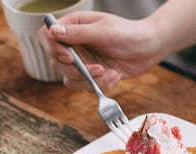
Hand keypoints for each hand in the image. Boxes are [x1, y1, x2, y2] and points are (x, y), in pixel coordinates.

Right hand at [39, 11, 162, 90]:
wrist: (149, 48)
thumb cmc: (128, 33)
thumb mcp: (104, 31)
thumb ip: (78, 33)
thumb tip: (53, 31)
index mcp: (73, 25)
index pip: (47, 37)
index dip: (53, 49)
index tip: (69, 57)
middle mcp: (74, 43)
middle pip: (56, 62)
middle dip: (77, 70)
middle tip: (98, 69)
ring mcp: (82, 60)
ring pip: (69, 78)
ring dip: (90, 80)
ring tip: (110, 73)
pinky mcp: (92, 74)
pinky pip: (86, 86)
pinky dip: (101, 85)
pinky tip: (115, 75)